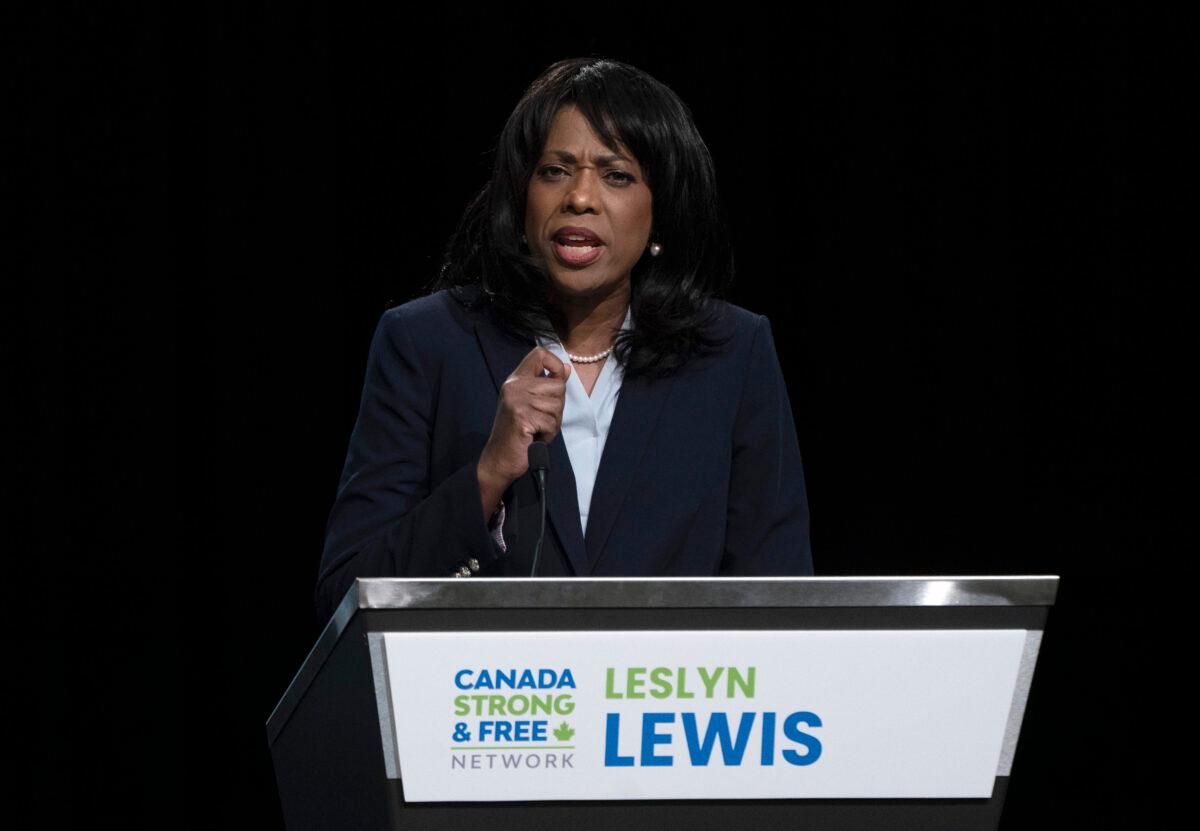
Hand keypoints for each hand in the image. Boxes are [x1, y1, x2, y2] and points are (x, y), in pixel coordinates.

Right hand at [477, 346, 570, 516]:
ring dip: (553, 422)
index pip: (540, 353)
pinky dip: (548, 434)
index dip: (555, 364)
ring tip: (537, 429)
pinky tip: (534, 437)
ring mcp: (517, 401)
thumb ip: (547, 386)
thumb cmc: (518, 433)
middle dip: (558, 407)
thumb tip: (565, 368)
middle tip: (542, 420)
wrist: (499, 458)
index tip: (557, 379)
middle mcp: (514, 386)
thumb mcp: (532, 404)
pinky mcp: (521, 417)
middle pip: (557, 385)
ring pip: (557, 405)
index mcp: (516, 380)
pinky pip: (551, 422)